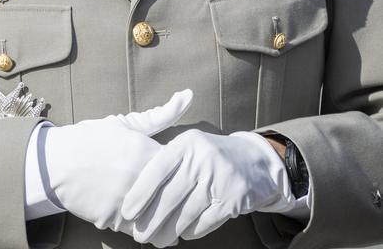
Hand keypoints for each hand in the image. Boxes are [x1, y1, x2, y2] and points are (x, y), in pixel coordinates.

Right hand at [43, 89, 192, 231]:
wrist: (55, 161)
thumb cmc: (92, 139)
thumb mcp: (125, 123)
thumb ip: (160, 114)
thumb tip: (188, 95)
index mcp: (144, 151)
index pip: (181, 171)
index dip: (186, 176)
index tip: (185, 178)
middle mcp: (137, 177)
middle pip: (173, 198)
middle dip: (179, 202)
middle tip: (182, 203)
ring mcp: (125, 200)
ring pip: (159, 220)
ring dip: (165, 221)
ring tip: (167, 216)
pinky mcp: (112, 219)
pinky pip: (139, 232)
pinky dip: (145, 230)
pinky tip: (144, 220)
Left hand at [121, 129, 293, 245]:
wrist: (254, 160)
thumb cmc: (209, 156)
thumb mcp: (189, 148)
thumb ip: (166, 163)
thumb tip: (137, 194)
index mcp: (187, 143)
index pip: (158, 169)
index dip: (141, 192)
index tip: (128, 211)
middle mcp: (202, 158)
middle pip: (171, 196)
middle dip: (152, 219)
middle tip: (139, 235)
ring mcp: (220, 178)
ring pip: (187, 213)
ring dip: (169, 231)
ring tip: (157, 240)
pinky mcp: (233, 199)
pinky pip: (205, 222)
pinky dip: (191, 231)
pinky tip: (183, 234)